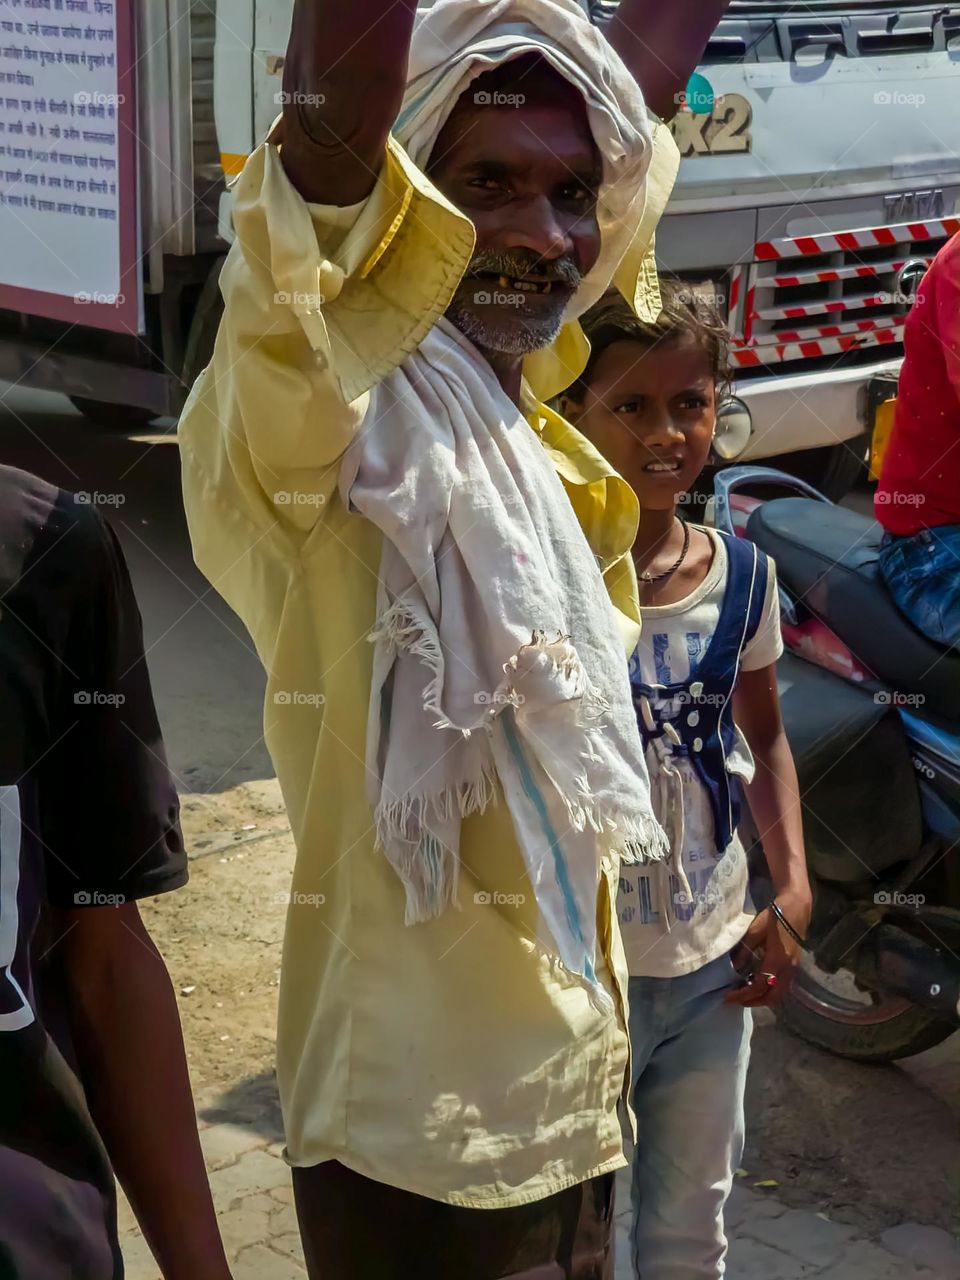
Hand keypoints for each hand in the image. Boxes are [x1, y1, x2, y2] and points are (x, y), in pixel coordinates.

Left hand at [724, 887, 811, 1007]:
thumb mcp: (755, 931)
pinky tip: (756, 983)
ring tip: (743, 994)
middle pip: (772, 997)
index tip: (727, 996)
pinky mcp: (794, 966)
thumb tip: (734, 967)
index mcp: (777, 960)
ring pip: (779, 994)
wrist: (796, 907)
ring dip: (761, 998)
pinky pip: (782, 986)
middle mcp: (788, 969)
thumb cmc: (775, 916)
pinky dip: (768, 990)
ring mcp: (793, 969)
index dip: (742, 994)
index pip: (759, 986)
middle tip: (735, 999)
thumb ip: (744, 951)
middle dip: (753, 1002)